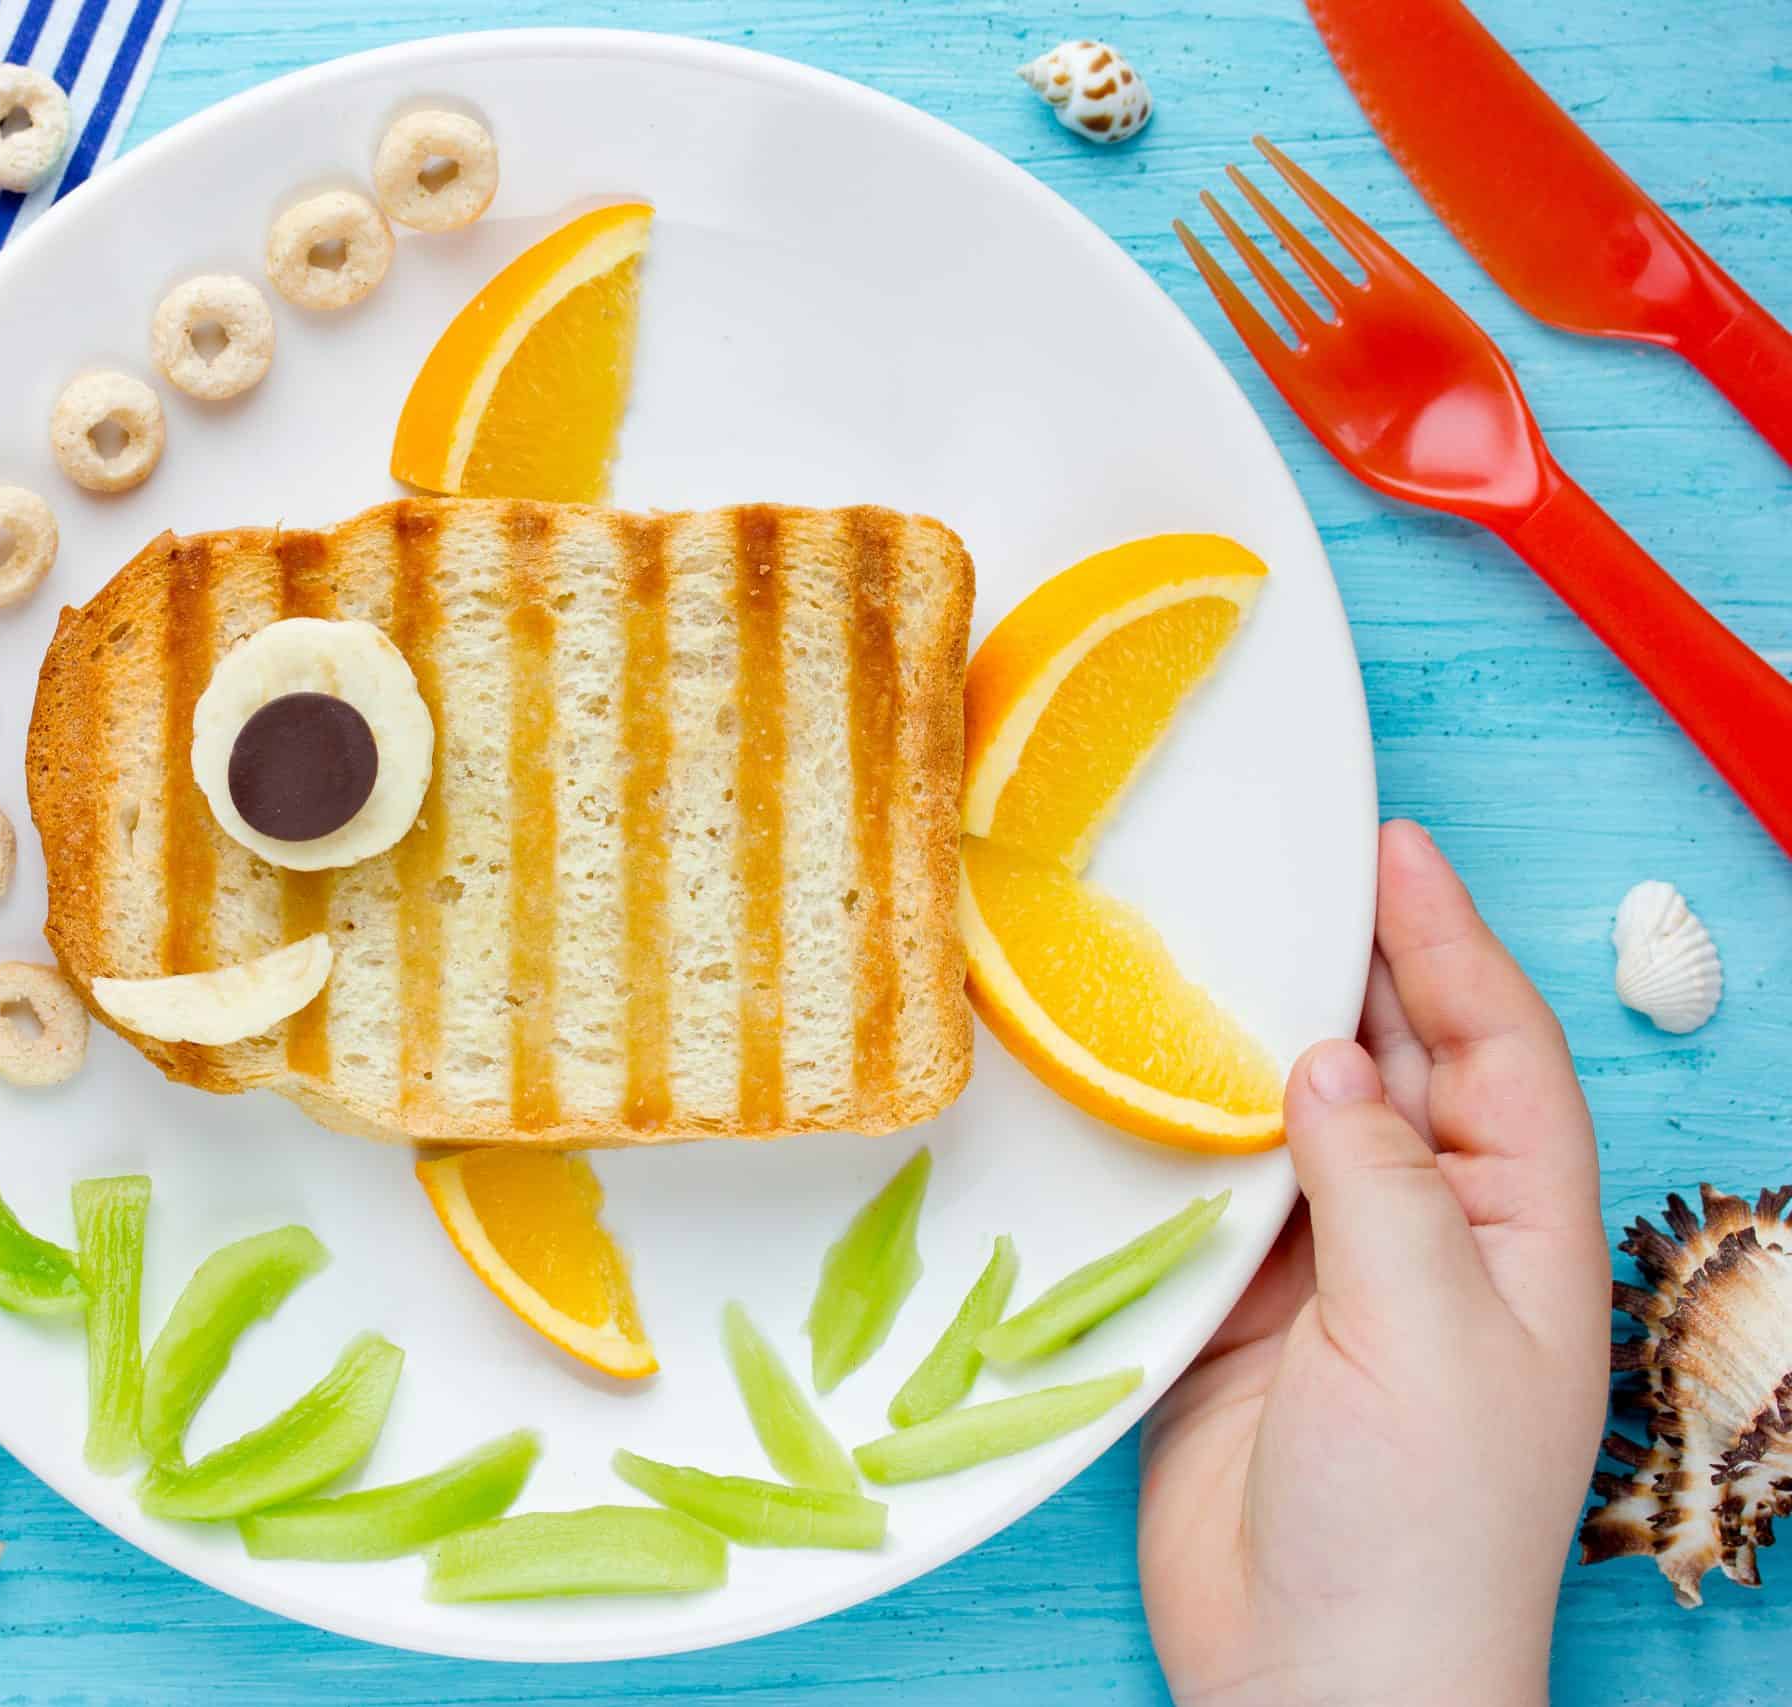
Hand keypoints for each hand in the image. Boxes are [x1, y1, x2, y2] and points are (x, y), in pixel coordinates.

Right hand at [1138, 821, 1607, 1706]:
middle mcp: (1430, 1236)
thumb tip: (1322, 1061)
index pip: (1496, 1054)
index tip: (1392, 850)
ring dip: (1250, 1038)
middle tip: (1285, 864)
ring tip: (1206, 940)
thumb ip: (1375, 1182)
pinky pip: (1208, 1191)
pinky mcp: (1232, 1313)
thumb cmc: (1419, 1527)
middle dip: (1352, 966)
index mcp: (1521, 1235)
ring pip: (1293, 1120)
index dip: (1450, 945)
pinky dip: (1178, 1129)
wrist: (1316, 1677)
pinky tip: (1140, 1071)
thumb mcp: (1426, 1332)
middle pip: (1395, 1066)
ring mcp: (1328, 1274)